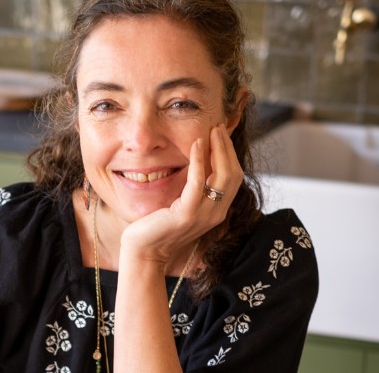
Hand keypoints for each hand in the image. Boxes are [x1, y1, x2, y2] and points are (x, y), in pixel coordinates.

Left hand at [120, 123, 243, 267]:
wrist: (144, 252)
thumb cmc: (158, 227)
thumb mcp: (182, 205)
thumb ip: (194, 189)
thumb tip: (199, 164)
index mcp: (217, 211)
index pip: (234, 178)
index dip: (230, 154)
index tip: (221, 134)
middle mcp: (216, 214)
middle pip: (233, 175)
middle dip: (227, 148)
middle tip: (218, 127)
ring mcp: (203, 215)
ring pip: (222, 176)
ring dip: (218, 149)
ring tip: (211, 131)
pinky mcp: (186, 214)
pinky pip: (198, 182)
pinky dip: (199, 160)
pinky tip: (196, 144)